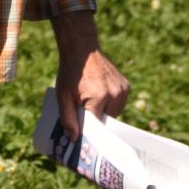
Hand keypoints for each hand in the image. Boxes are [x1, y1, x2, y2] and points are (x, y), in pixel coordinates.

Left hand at [52, 11, 129, 140]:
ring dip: (104, 113)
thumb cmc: (70, 72)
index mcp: (98, 98)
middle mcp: (114, 95)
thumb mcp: (62, 95)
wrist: (82, 49)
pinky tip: (99, 95)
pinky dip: (110, 104)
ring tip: (91, 102)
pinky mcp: (126, 86)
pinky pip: (119, 104)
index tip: (83, 138)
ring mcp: (122, 90)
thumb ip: (68, 118)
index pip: (96, 126)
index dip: (89, 131)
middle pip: (106, 121)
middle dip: (95, 121)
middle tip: (84, 116)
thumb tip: (75, 138)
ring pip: (114, 114)